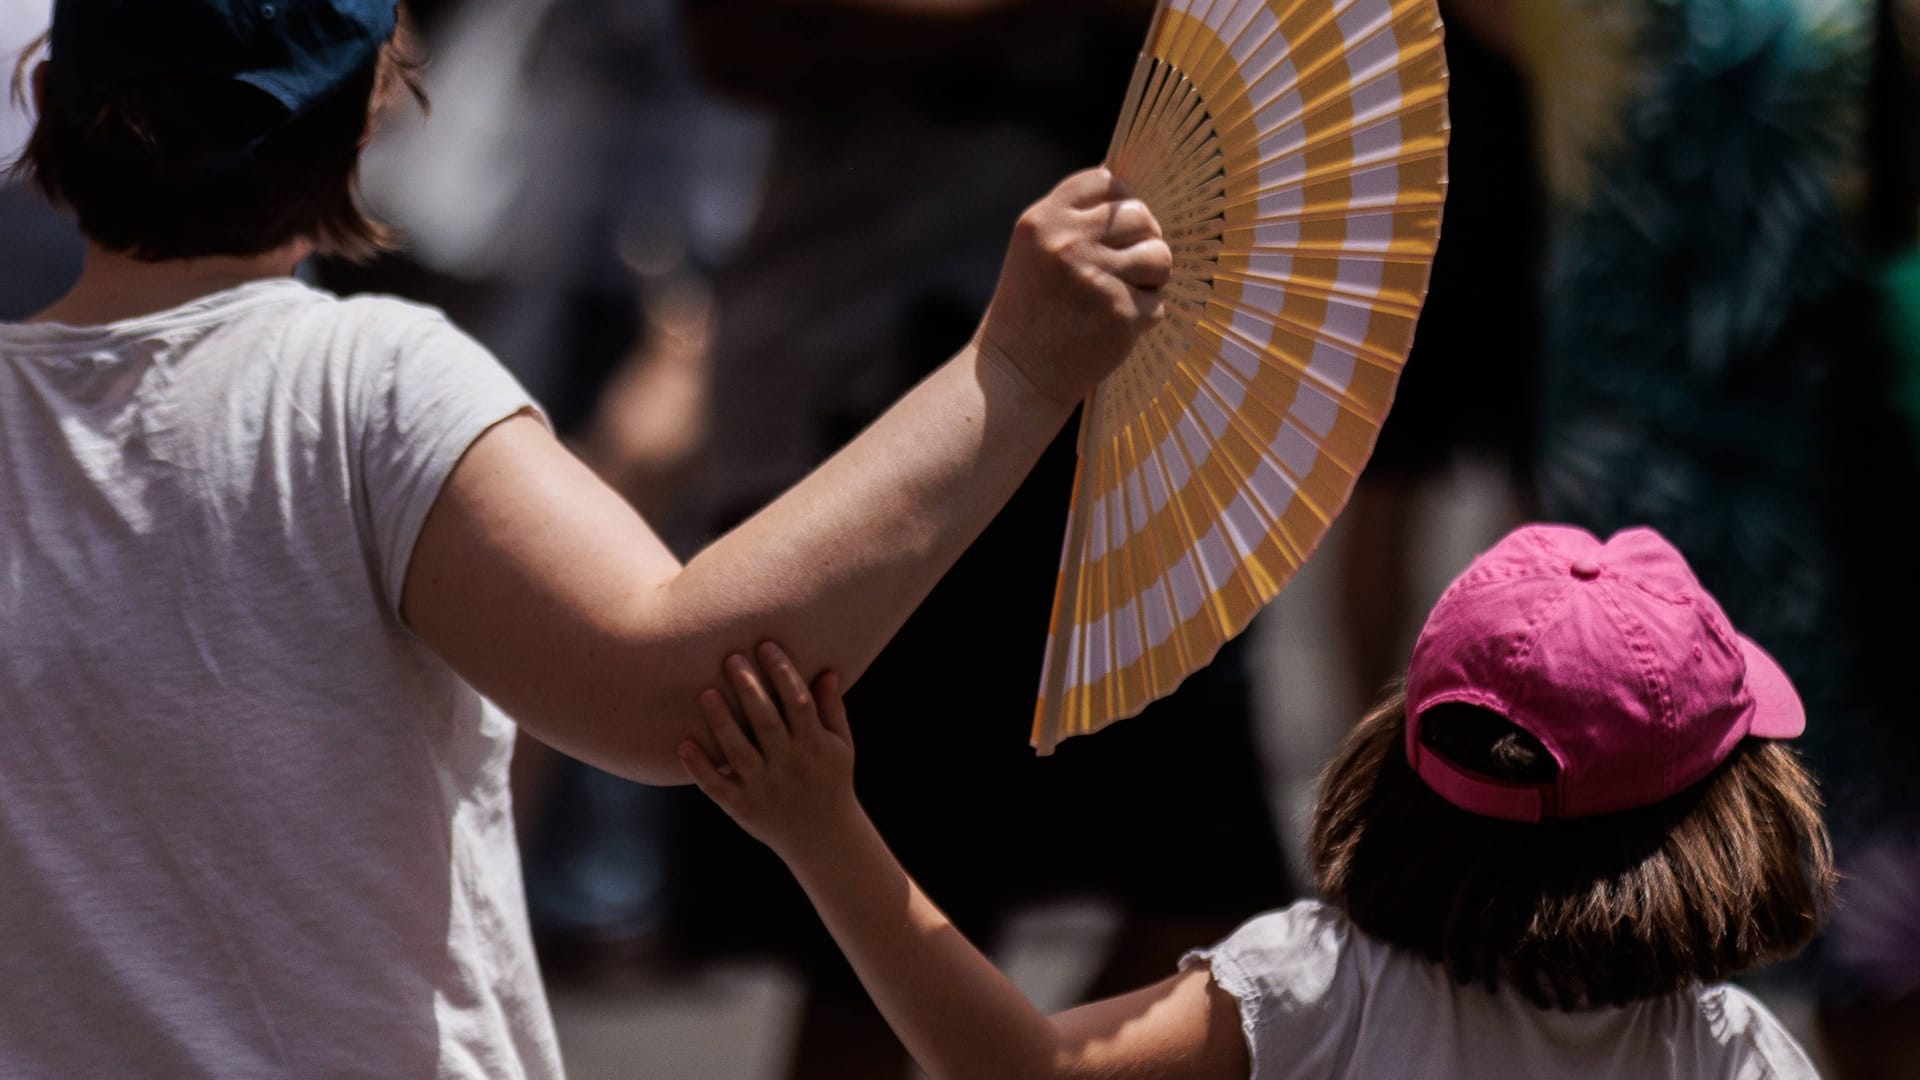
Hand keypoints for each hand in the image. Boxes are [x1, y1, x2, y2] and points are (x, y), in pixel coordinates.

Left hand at [679, 642, 862, 861]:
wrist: (823, 837)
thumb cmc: (831, 781)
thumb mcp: (841, 746)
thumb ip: (832, 709)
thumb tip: (827, 671)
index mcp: (814, 745)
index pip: (798, 702)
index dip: (783, 672)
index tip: (766, 645)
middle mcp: (789, 765)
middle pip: (766, 722)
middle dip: (749, 688)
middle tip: (731, 657)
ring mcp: (764, 787)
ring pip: (739, 751)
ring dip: (721, 722)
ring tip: (706, 692)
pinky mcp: (742, 808)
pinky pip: (717, 786)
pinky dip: (700, 767)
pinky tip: (683, 744)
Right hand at [975, 167, 1172, 406]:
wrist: (1016, 372)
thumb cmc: (1032, 309)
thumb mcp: (1035, 250)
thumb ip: (1073, 218)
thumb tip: (1127, 193)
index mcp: (1044, 220)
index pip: (1106, 181)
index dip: (1122, 201)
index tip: (1119, 227)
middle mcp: (1067, 243)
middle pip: (1140, 216)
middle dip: (1143, 241)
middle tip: (1126, 269)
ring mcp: (1095, 278)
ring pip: (1159, 257)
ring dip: (1152, 278)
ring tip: (1123, 295)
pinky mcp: (1120, 314)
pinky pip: (1158, 302)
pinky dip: (1144, 316)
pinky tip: (1113, 327)